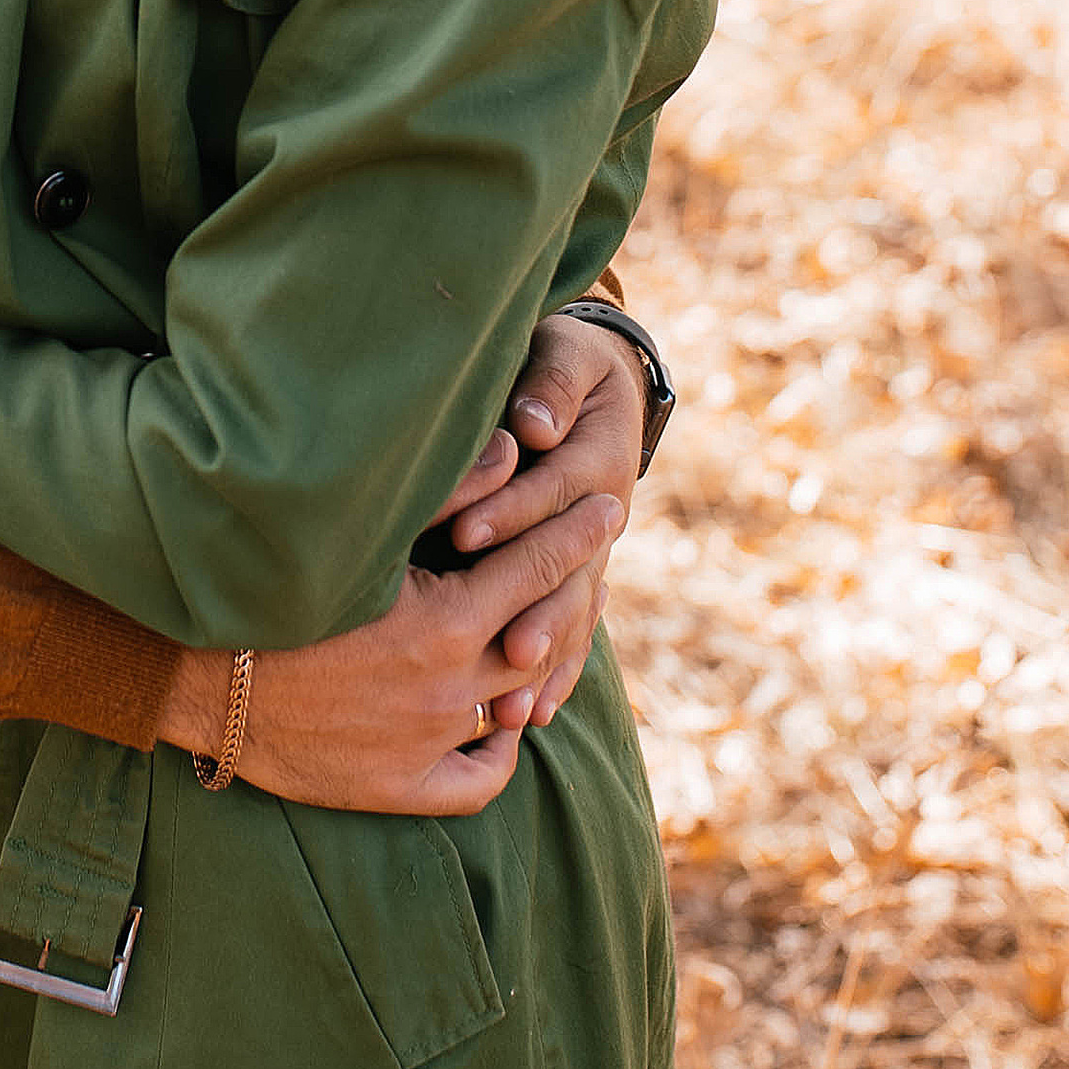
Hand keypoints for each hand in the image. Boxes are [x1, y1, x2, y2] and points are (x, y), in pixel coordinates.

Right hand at [220, 489, 626, 816]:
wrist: (189, 670)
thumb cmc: (270, 583)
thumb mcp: (359, 531)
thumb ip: (441, 489)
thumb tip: (512, 449)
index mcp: (444, 623)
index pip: (538, 568)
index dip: (579, 533)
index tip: (607, 509)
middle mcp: (447, 689)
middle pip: (541, 638)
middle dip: (572, 595)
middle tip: (591, 568)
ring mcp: (425, 744)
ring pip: (515, 706)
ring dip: (540, 668)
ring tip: (550, 635)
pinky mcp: (395, 786)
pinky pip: (479, 781)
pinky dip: (501, 750)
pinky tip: (505, 721)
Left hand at [428, 308, 648, 728]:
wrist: (603, 386)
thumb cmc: (565, 362)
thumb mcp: (564, 354)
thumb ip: (549, 386)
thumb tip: (534, 426)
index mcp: (597, 458)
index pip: (547, 490)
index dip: (507, 511)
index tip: (464, 532)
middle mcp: (603, 514)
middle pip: (567, 572)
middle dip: (534, 611)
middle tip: (502, 650)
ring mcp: (594, 553)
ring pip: (573, 613)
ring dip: (547, 660)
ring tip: (515, 707)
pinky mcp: (580, 576)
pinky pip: (576, 632)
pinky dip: (557, 672)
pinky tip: (532, 714)